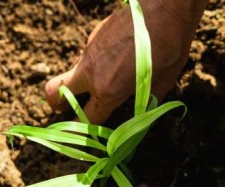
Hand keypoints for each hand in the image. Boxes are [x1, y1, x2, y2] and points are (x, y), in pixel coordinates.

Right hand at [45, 0, 208, 123]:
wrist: (165, 8)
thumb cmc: (169, 48)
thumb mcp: (161, 84)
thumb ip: (145, 102)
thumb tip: (142, 112)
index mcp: (107, 90)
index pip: (85, 119)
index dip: (81, 132)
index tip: (81, 135)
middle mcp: (91, 72)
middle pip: (55, 92)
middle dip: (55, 104)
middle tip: (63, 108)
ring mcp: (88, 52)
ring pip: (74, 73)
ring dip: (81, 83)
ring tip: (110, 78)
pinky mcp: (93, 36)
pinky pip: (88, 57)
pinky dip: (96, 64)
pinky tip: (118, 56)